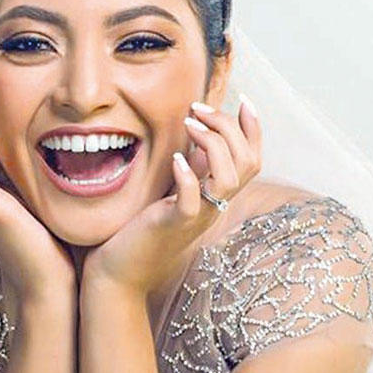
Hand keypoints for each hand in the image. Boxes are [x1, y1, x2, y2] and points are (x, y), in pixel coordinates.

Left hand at [81, 96, 261, 297]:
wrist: (119, 271)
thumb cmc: (142, 228)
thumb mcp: (173, 191)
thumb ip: (192, 168)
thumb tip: (201, 137)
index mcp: (217, 195)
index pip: (252, 160)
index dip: (253, 129)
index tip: (243, 100)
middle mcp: (215, 206)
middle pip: (248, 162)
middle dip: (228, 126)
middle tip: (198, 108)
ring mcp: (198, 217)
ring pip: (230, 179)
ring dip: (213, 144)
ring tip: (190, 124)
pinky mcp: (174, 226)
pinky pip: (193, 202)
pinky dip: (189, 176)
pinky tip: (176, 159)